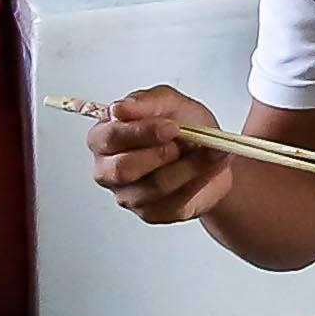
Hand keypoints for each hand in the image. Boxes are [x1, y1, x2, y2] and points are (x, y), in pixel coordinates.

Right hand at [89, 85, 233, 228]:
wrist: (210, 150)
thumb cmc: (181, 124)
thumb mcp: (168, 101)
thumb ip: (144, 102)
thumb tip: (120, 109)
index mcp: (104, 138)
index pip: (109, 138)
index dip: (141, 132)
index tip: (171, 126)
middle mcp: (109, 170)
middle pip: (123, 169)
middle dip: (160, 154)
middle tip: (185, 143)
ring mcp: (129, 195)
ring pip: (156, 186)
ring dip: (190, 165)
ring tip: (211, 151)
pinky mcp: (153, 213)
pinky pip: (176, 202)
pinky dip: (200, 181)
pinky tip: (210, 167)